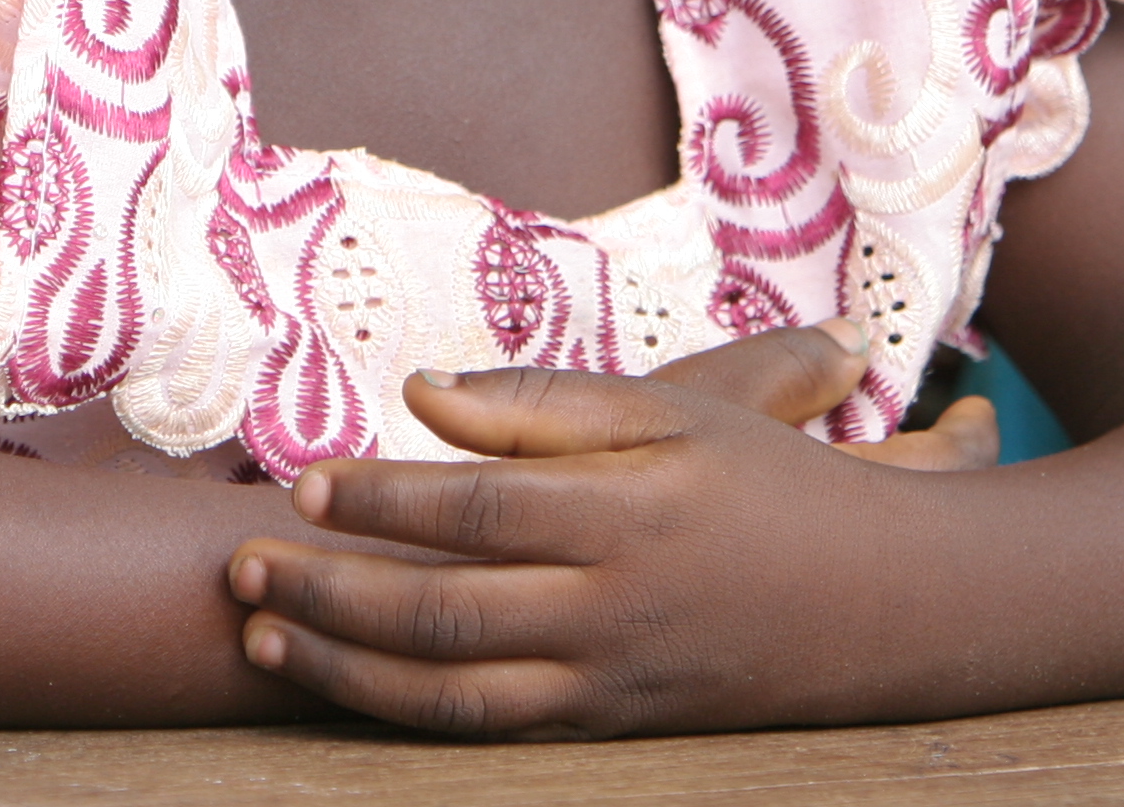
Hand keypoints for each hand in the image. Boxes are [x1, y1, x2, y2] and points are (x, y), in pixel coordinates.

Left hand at [224, 320, 972, 736]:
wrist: (882, 604)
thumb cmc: (768, 484)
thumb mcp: (679, 414)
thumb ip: (547, 404)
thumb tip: (423, 394)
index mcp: (631, 512)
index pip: (478, 510)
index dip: (382, 500)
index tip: (306, 483)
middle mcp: (615, 607)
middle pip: (446, 608)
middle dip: (331, 589)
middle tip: (241, 562)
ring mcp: (611, 679)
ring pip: (454, 689)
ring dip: (345, 664)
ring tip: (263, 631)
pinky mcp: (611, 725)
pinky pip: (491, 729)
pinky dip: (404, 710)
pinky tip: (343, 679)